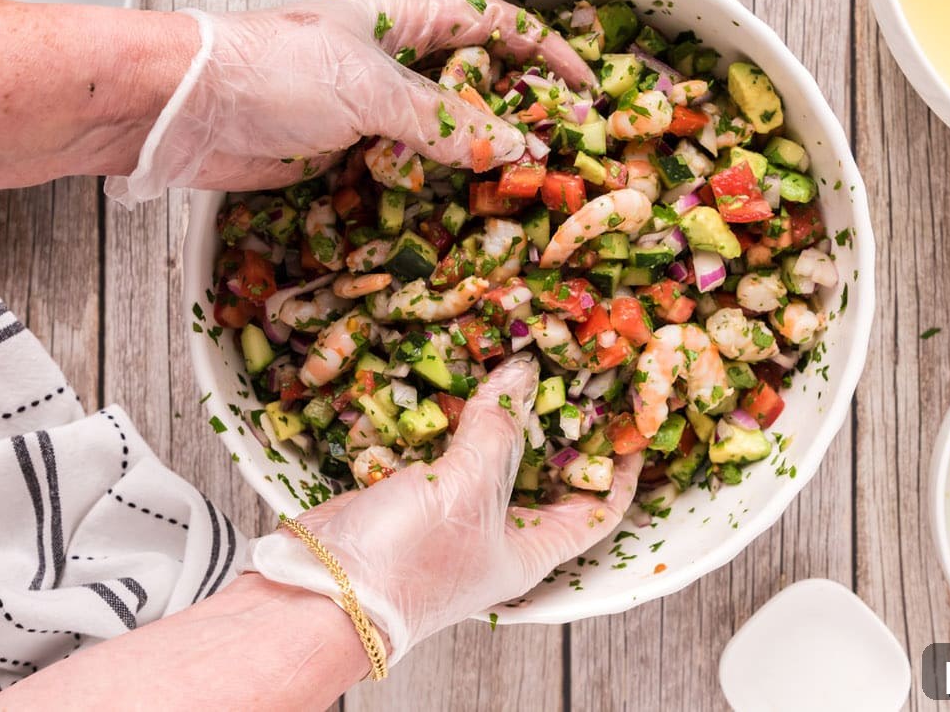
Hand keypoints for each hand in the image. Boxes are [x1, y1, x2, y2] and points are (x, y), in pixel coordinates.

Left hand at [106, 0, 594, 205]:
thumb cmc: (270, 72)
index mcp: (399, 20)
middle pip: (473, 86)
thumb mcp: (369, 89)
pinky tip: (457, 220)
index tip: (585, 90)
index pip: (493, 25)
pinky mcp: (344, 156)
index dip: (544, 54)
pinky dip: (430, 196)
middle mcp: (389, 62)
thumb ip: (443, 119)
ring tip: (519, 198)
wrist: (181, 112)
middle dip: (516, 119)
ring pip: (439, 138)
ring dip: (474, 166)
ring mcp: (367, 112)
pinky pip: (403, 176)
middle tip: (559, 158)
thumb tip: (513, 148)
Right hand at [248, 354, 640, 660]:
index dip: (619, 467)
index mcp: (530, 549)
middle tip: (571, 368)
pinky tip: (457, 376)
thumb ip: (499, 426)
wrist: (317, 591)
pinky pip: (443, 446)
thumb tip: (523, 372)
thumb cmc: (407, 561)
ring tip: (518, 358)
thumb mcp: (468, 489)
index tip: (632, 420)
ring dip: (500, 409)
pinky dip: (450, 413)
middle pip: (542, 472)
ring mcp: (452, 513)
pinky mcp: (410, 493)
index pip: (596, 509)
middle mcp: (497, 533)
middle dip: (556, 422)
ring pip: (489, 452)